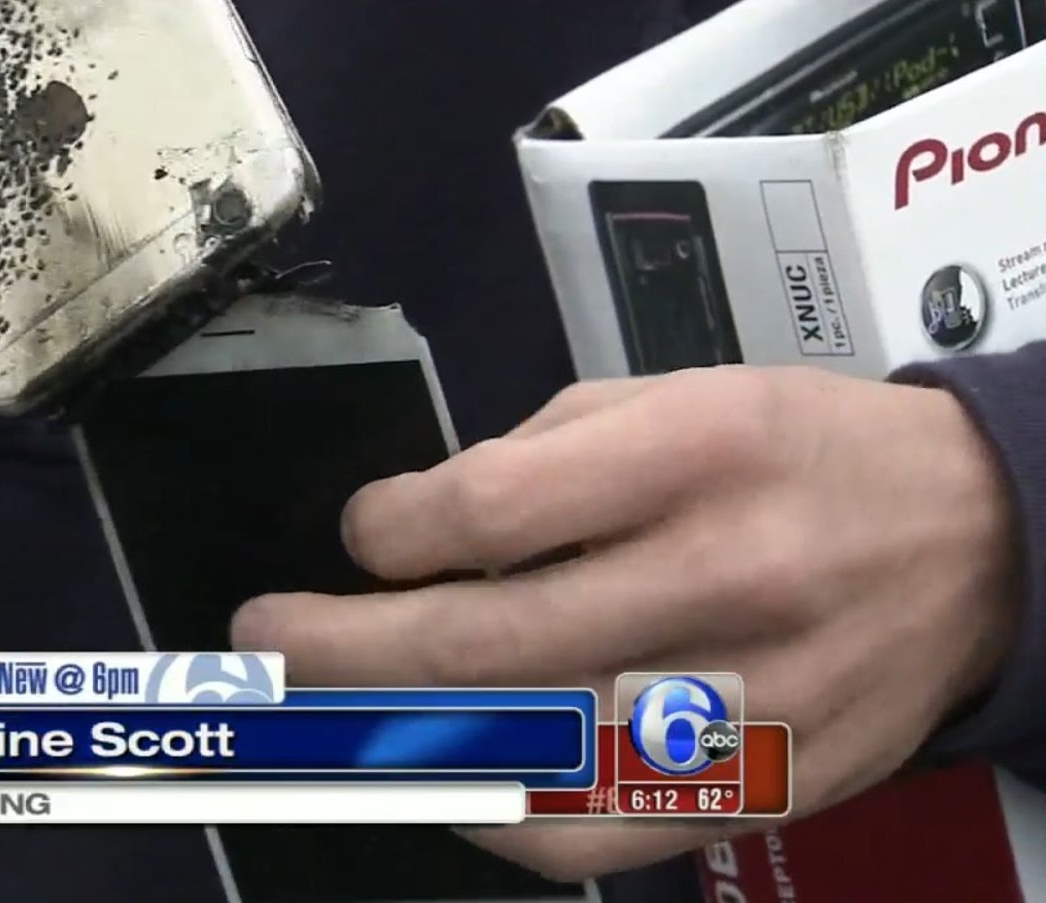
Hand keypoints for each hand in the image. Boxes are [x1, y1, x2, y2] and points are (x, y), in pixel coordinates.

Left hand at [232, 366, 1020, 880]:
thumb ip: (543, 456)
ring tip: (319, 717)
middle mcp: (724, 577)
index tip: (363, 533)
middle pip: (487, 643)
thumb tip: (411, 532)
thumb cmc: (796, 452)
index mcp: (694, 452)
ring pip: (531, 752)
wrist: (977, 542)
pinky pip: (598, 831)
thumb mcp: (677, 397)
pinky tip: (436, 780)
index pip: (493, 508)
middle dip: (343, 648)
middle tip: (264, 642)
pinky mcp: (765, 782)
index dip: (392, 530)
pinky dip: (493, 815)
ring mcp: (750, 698)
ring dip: (395, 739)